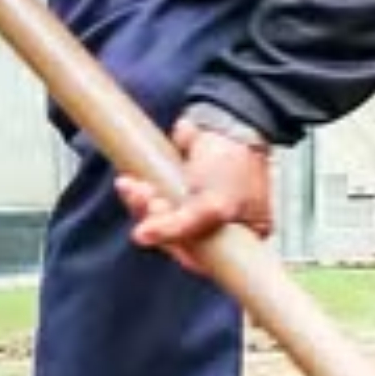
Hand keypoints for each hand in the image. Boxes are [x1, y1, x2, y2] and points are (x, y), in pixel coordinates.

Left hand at [125, 120, 274, 259]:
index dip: (179, 249)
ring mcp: (198, 205)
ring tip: (137, 189)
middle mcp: (221, 223)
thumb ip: (180, 226)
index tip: (162, 236)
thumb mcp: (213, 203)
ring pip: (161, 219)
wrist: (225, 118)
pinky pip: (153, 200)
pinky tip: (130, 183)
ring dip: (143, 206)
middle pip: (178, 238)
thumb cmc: (234, 161)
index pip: (204, 257)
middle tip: (152, 202)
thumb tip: (143, 237)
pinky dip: (139, 193)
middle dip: (157, 221)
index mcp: (243, 234)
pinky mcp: (178, 187)